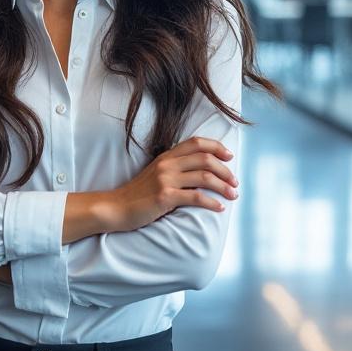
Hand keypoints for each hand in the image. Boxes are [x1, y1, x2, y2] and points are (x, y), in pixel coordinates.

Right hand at [108, 136, 237, 232]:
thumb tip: (200, 170)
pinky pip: (195, 197)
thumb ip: (175, 167)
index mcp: (167, 156)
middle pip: (205, 159)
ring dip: (223, 186)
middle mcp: (168, 164)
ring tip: (233, 194)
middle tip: (235, 182)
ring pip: (204, 177)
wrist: (116, 207)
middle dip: (225, 170)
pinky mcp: (165, 197)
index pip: (197, 143)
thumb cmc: (139, 194)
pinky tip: (220, 208)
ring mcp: (166, 180)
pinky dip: (212, 202)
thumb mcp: (156, 173)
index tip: (230, 157)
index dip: (217, 147)